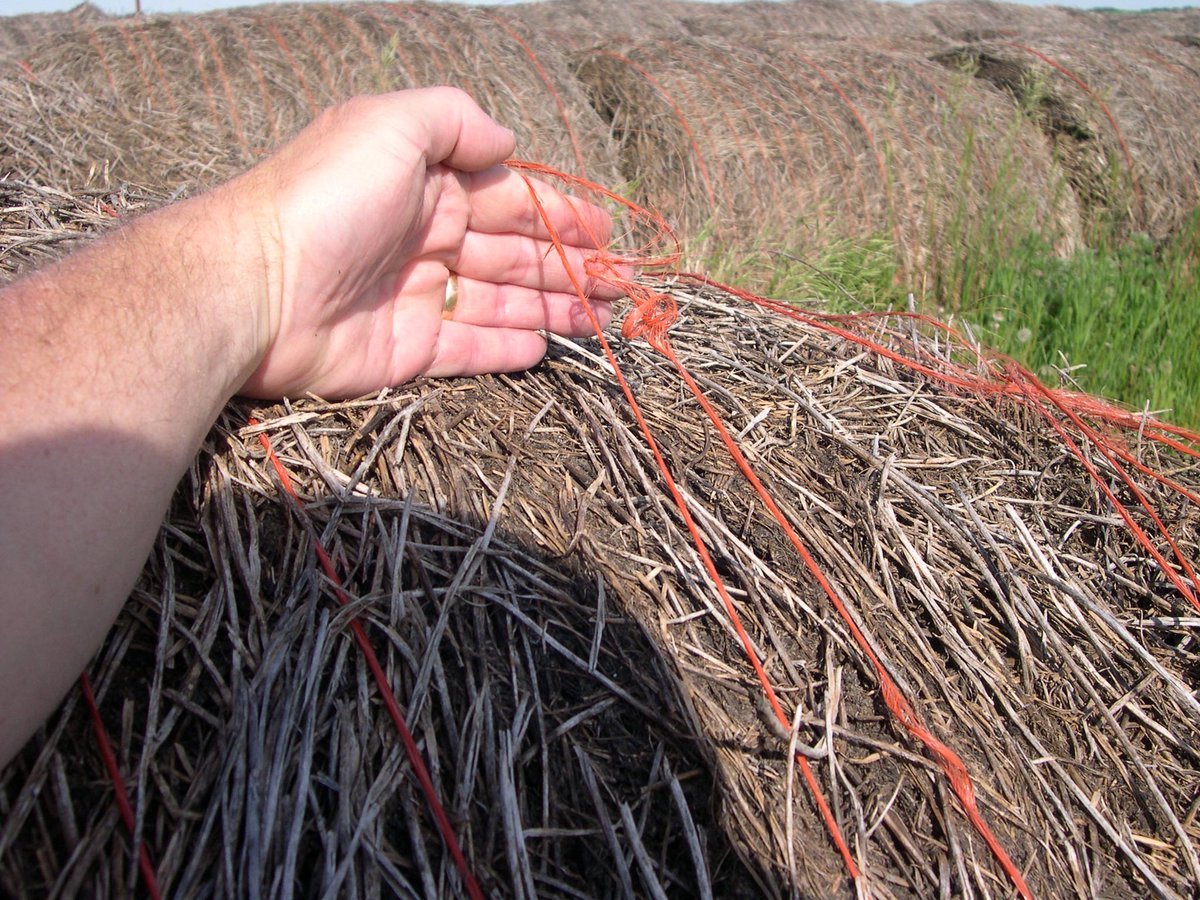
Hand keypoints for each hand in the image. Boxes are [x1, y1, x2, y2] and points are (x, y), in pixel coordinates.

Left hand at [236, 87, 622, 398]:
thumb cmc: (324, 197)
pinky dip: (506, 348)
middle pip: (513, 254)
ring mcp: (417, 296)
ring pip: (499, 302)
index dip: (561, 216)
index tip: (605, 237)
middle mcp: (426, 238)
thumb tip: (507, 140)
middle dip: (569, 268)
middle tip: (621, 287)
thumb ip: (454, 121)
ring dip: (552, 309)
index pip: (509, 199)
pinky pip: (468, 348)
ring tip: (602, 320)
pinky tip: (545, 346)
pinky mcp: (405, 350)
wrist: (252, 287)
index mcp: (426, 184)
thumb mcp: (390, 126)